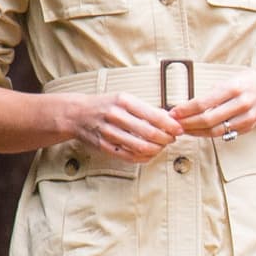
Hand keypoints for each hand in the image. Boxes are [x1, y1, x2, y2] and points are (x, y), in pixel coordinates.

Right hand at [61, 91, 181, 163]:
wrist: (77, 114)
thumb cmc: (105, 105)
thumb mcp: (124, 98)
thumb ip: (145, 108)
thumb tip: (169, 118)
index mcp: (124, 101)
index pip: (154, 116)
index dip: (170, 126)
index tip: (179, 129)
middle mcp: (116, 115)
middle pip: (149, 133)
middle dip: (166, 139)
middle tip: (171, 140)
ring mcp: (109, 132)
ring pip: (140, 147)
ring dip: (156, 150)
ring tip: (161, 147)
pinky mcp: (104, 146)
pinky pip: (128, 156)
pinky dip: (143, 157)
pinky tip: (149, 154)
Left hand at [173, 69, 255, 140]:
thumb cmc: (249, 83)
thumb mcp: (231, 80)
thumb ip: (214, 93)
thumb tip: (189, 105)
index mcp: (234, 88)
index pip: (204, 102)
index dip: (186, 110)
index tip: (173, 112)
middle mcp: (241, 104)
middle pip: (208, 119)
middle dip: (188, 123)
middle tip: (175, 124)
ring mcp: (246, 118)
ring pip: (216, 131)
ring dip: (196, 132)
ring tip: (184, 129)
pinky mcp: (248, 127)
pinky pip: (224, 133)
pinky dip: (209, 134)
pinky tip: (199, 131)